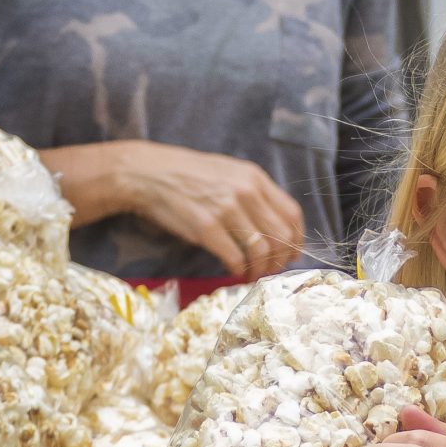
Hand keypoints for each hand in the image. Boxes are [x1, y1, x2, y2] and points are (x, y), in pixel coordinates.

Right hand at [45, 139, 304, 276]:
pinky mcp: (206, 228)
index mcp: (254, 177)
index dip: (296, 239)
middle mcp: (246, 191)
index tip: (291, 254)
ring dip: (260, 269)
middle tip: (271, 270)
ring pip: (262, 250)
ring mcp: (226, 209)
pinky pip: (235, 258)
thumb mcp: (228, 172)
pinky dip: (238, 270)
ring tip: (252, 274)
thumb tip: (274, 225)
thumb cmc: (187, 174)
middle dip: (280, 259)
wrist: (148, 174)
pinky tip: (234, 271)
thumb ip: (253, 193)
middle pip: (281, 235)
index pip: (292, 213)